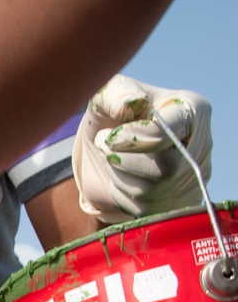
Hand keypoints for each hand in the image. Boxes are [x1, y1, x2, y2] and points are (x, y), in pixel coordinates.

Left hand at [73, 74, 212, 223]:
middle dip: (123, 158)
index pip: (169, 131)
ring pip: (151, 190)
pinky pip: (142, 208)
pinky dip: (120, 192)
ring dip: (117, 174)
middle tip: (103, 142)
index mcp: (190, 110)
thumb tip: (130, 103)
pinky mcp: (171, 203)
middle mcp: (197, 146)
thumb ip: (116, 94)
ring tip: (109, 155)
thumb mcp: (109, 96)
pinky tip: (118, 174)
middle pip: (165, 167)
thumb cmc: (113, 116)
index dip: (134, 137)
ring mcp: (187, 178)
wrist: (104, 151)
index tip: (107, 136)